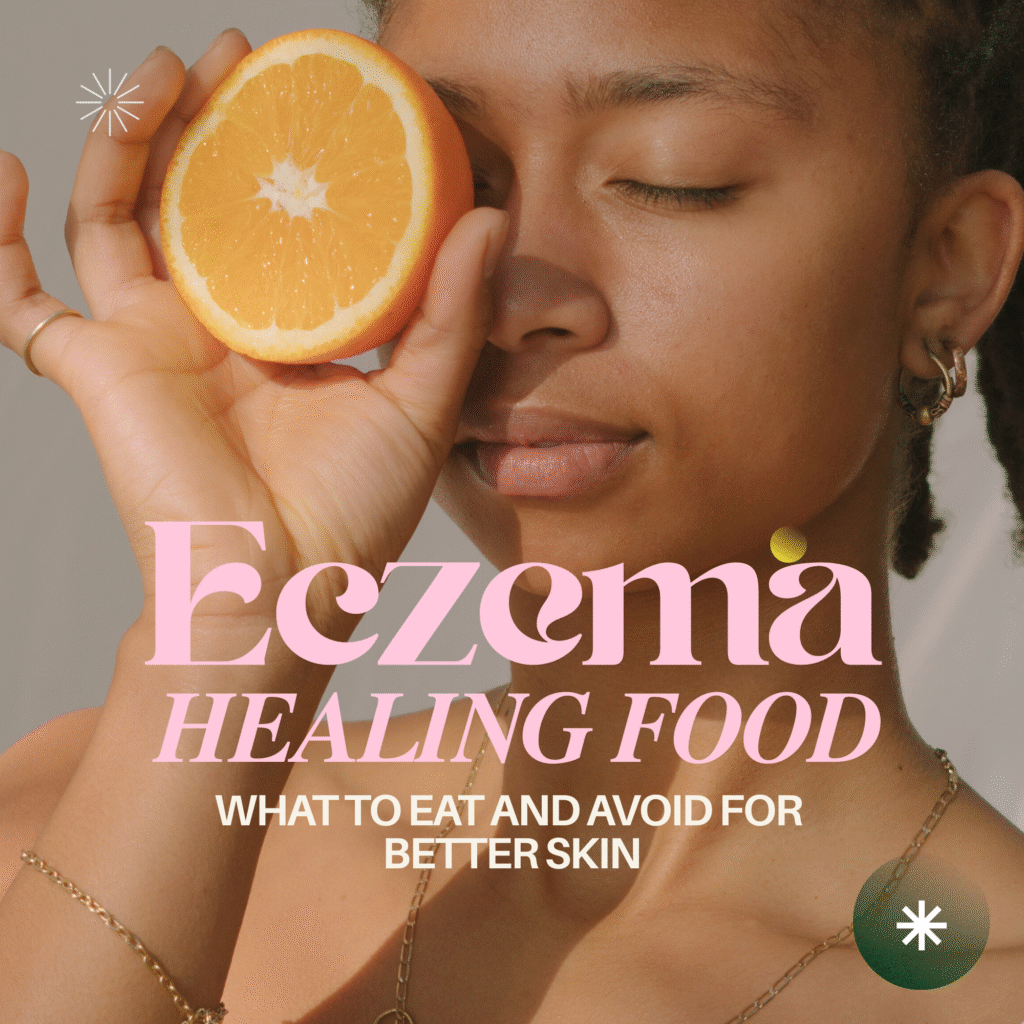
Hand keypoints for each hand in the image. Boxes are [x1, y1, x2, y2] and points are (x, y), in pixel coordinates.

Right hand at [0, 31, 507, 629]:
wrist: (282, 588)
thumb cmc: (353, 512)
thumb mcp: (420, 400)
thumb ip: (451, 311)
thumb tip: (490, 214)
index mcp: (285, 327)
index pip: (275, 218)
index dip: (282, 153)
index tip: (306, 91)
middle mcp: (213, 325)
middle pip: (191, 198)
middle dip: (203, 120)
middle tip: (233, 56)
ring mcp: (147, 342)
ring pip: (114, 219)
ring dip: (124, 141)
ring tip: (159, 72)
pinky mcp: (96, 370)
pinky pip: (21, 300)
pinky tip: (6, 171)